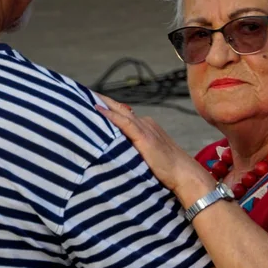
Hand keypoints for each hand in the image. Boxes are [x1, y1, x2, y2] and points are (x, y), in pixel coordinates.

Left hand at [95, 94, 214, 205]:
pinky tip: (98, 110)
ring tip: (85, 97)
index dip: (106, 106)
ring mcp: (146, 129)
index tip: (89, 101)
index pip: (122, 113)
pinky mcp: (145, 138)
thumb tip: (114, 153)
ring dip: (102, 104)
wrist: (185, 174)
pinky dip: (111, 116)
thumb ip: (133, 150)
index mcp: (145, 126)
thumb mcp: (147, 156)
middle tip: (82, 93)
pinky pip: (125, 123)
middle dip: (101, 100)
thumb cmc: (168, 170)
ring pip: (119, 112)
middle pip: (118, 108)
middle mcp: (145, 123)